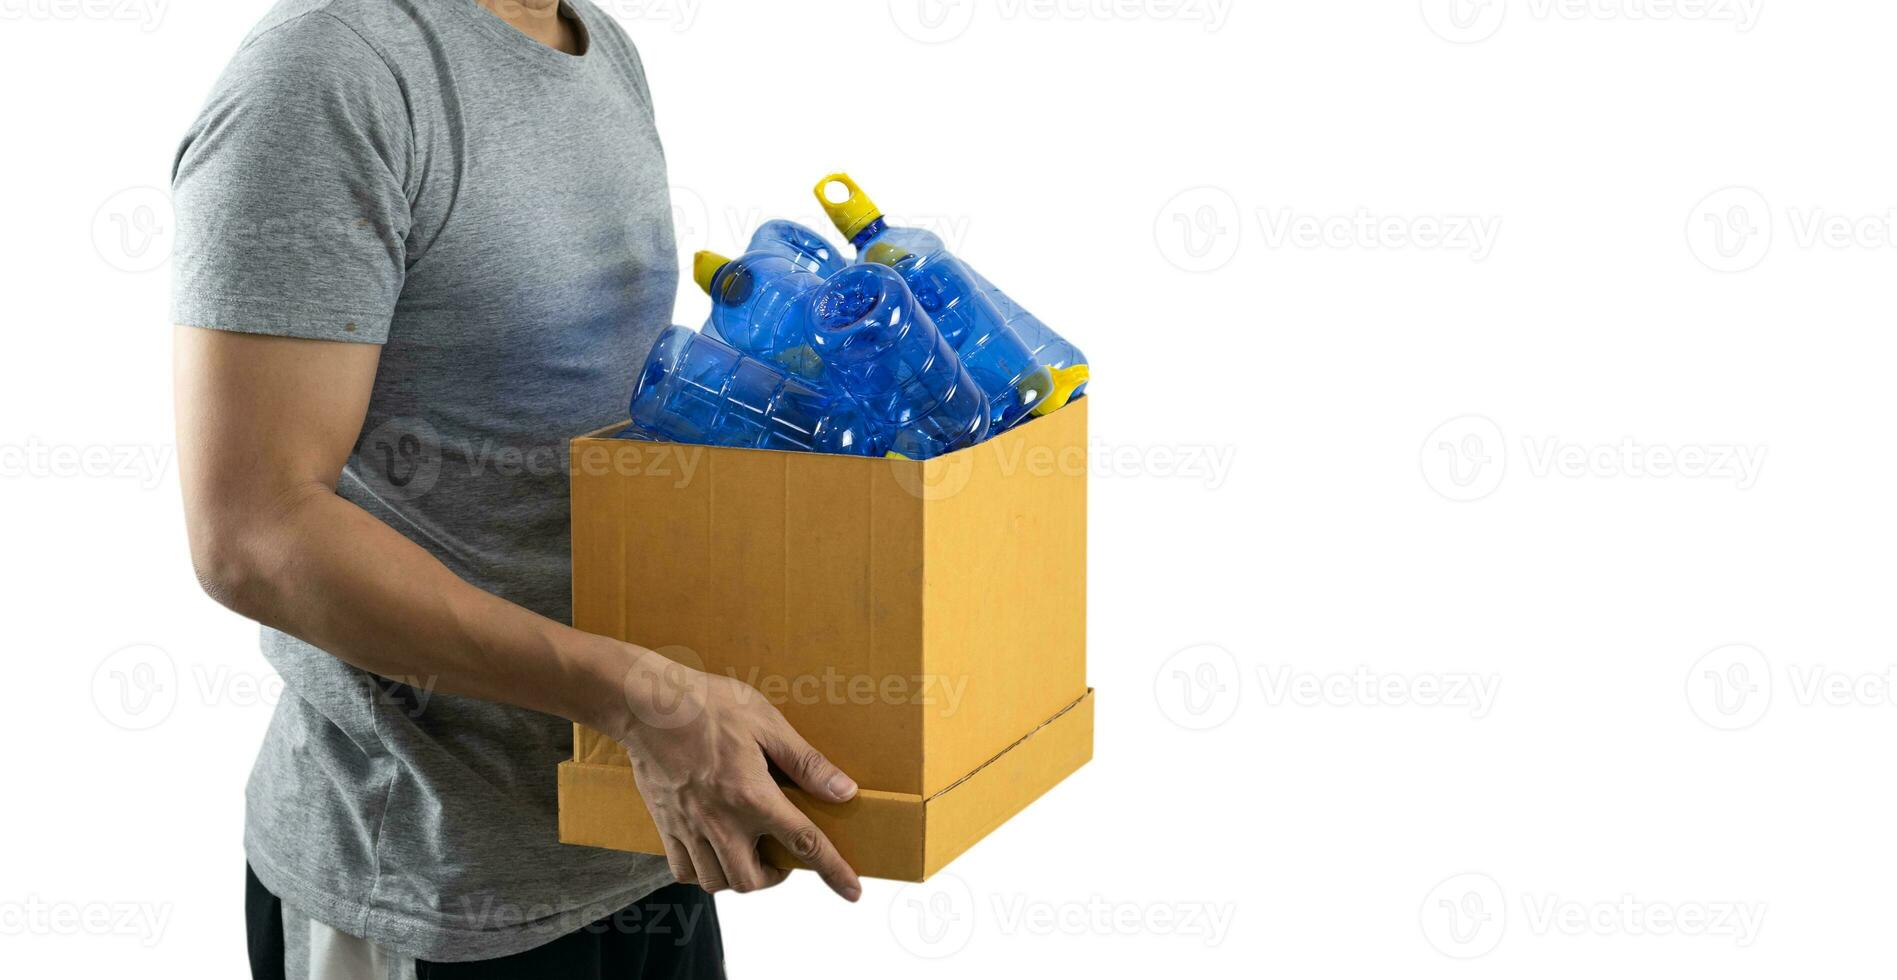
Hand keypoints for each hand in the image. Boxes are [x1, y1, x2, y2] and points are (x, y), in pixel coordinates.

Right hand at [615, 651, 862, 899]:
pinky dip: (703, 872)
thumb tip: (844, 791)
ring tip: (747, 850)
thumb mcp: (768, 724)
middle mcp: (721, 822)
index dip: (834, 871)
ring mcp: (689, 827)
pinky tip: (712, 848)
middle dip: (774, 875)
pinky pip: (684, 872)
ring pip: (717, 882)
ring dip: (739, 875)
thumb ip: (807, 764)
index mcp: (753, 797)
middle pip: (752, 880)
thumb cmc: (710, 706)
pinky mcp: (665, 825)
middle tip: (780, 852)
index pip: (805, 844)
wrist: (647, 705)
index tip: (853, 891)